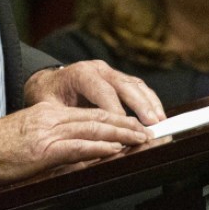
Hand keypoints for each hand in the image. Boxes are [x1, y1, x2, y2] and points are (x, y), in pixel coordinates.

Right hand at [0, 102, 151, 184]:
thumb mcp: (30, 138)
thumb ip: (56, 142)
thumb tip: (83, 155)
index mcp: (48, 113)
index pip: (89, 113)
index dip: (115, 118)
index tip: (133, 125)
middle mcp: (51, 118)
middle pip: (96, 117)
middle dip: (125, 124)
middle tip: (147, 131)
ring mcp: (48, 132)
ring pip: (92, 128)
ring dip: (120, 134)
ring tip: (140, 139)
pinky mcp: (43, 149)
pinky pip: (77, 146)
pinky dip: (98, 147)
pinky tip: (113, 149)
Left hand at [24, 60, 165, 125]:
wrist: (49, 84)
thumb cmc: (48, 98)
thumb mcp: (48, 109)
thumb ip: (66, 121)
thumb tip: (81, 140)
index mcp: (79, 74)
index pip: (102, 91)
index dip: (115, 110)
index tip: (125, 129)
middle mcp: (98, 69)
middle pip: (124, 85)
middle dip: (140, 105)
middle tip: (153, 125)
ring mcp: (110, 72)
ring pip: (135, 84)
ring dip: (150, 103)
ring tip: (160, 123)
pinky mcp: (119, 79)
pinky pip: (139, 87)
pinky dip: (150, 101)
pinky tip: (158, 116)